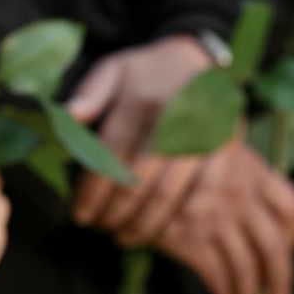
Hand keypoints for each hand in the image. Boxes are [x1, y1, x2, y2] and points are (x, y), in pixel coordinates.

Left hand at [68, 35, 214, 230]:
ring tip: (126, 236)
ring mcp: (204, 135)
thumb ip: (88, 93)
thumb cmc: (145, 72)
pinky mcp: (228, 146)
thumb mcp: (113, 69)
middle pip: (137, 181)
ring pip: (170, 193)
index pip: (109, 157)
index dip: (92, 193)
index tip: (80, 215)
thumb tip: (66, 116)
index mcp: (139, 102)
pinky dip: (184, 217)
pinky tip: (165, 231)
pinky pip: (206, 192)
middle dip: (115, 213)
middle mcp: (173, 119)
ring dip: (145, 223)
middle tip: (101, 228)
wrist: (197, 56)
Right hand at [154, 143, 293, 293]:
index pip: (290, 208)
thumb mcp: (213, 153)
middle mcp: (240, 194)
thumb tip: (259, 219)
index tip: (289, 251)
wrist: (132, 159)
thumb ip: (238, 176)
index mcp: (252, 169)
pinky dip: (224, 293)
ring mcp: (215, 217)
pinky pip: (217, 275)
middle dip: (280, 281)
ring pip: (246, 268)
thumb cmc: (172, 156)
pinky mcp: (188, 237)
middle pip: (274, 247)